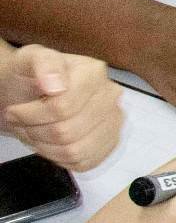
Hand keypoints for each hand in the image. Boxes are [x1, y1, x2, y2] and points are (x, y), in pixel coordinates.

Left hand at [0, 45, 121, 170]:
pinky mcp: (109, 143)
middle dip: (35, 132)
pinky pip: (84, 162)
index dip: (31, 115)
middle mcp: (111, 96)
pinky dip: (59, 158)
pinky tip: (51, 143)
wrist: (28, 94)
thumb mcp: (28, 60)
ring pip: (75, 150)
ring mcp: (113, 121)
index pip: (63, 108)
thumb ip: (43, 64)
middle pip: (68, 132)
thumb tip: (57, 86)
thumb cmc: (28, 77)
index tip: (14, 110)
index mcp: (94, 73)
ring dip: (44, 147)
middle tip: (22, 123)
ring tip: (34, 132)